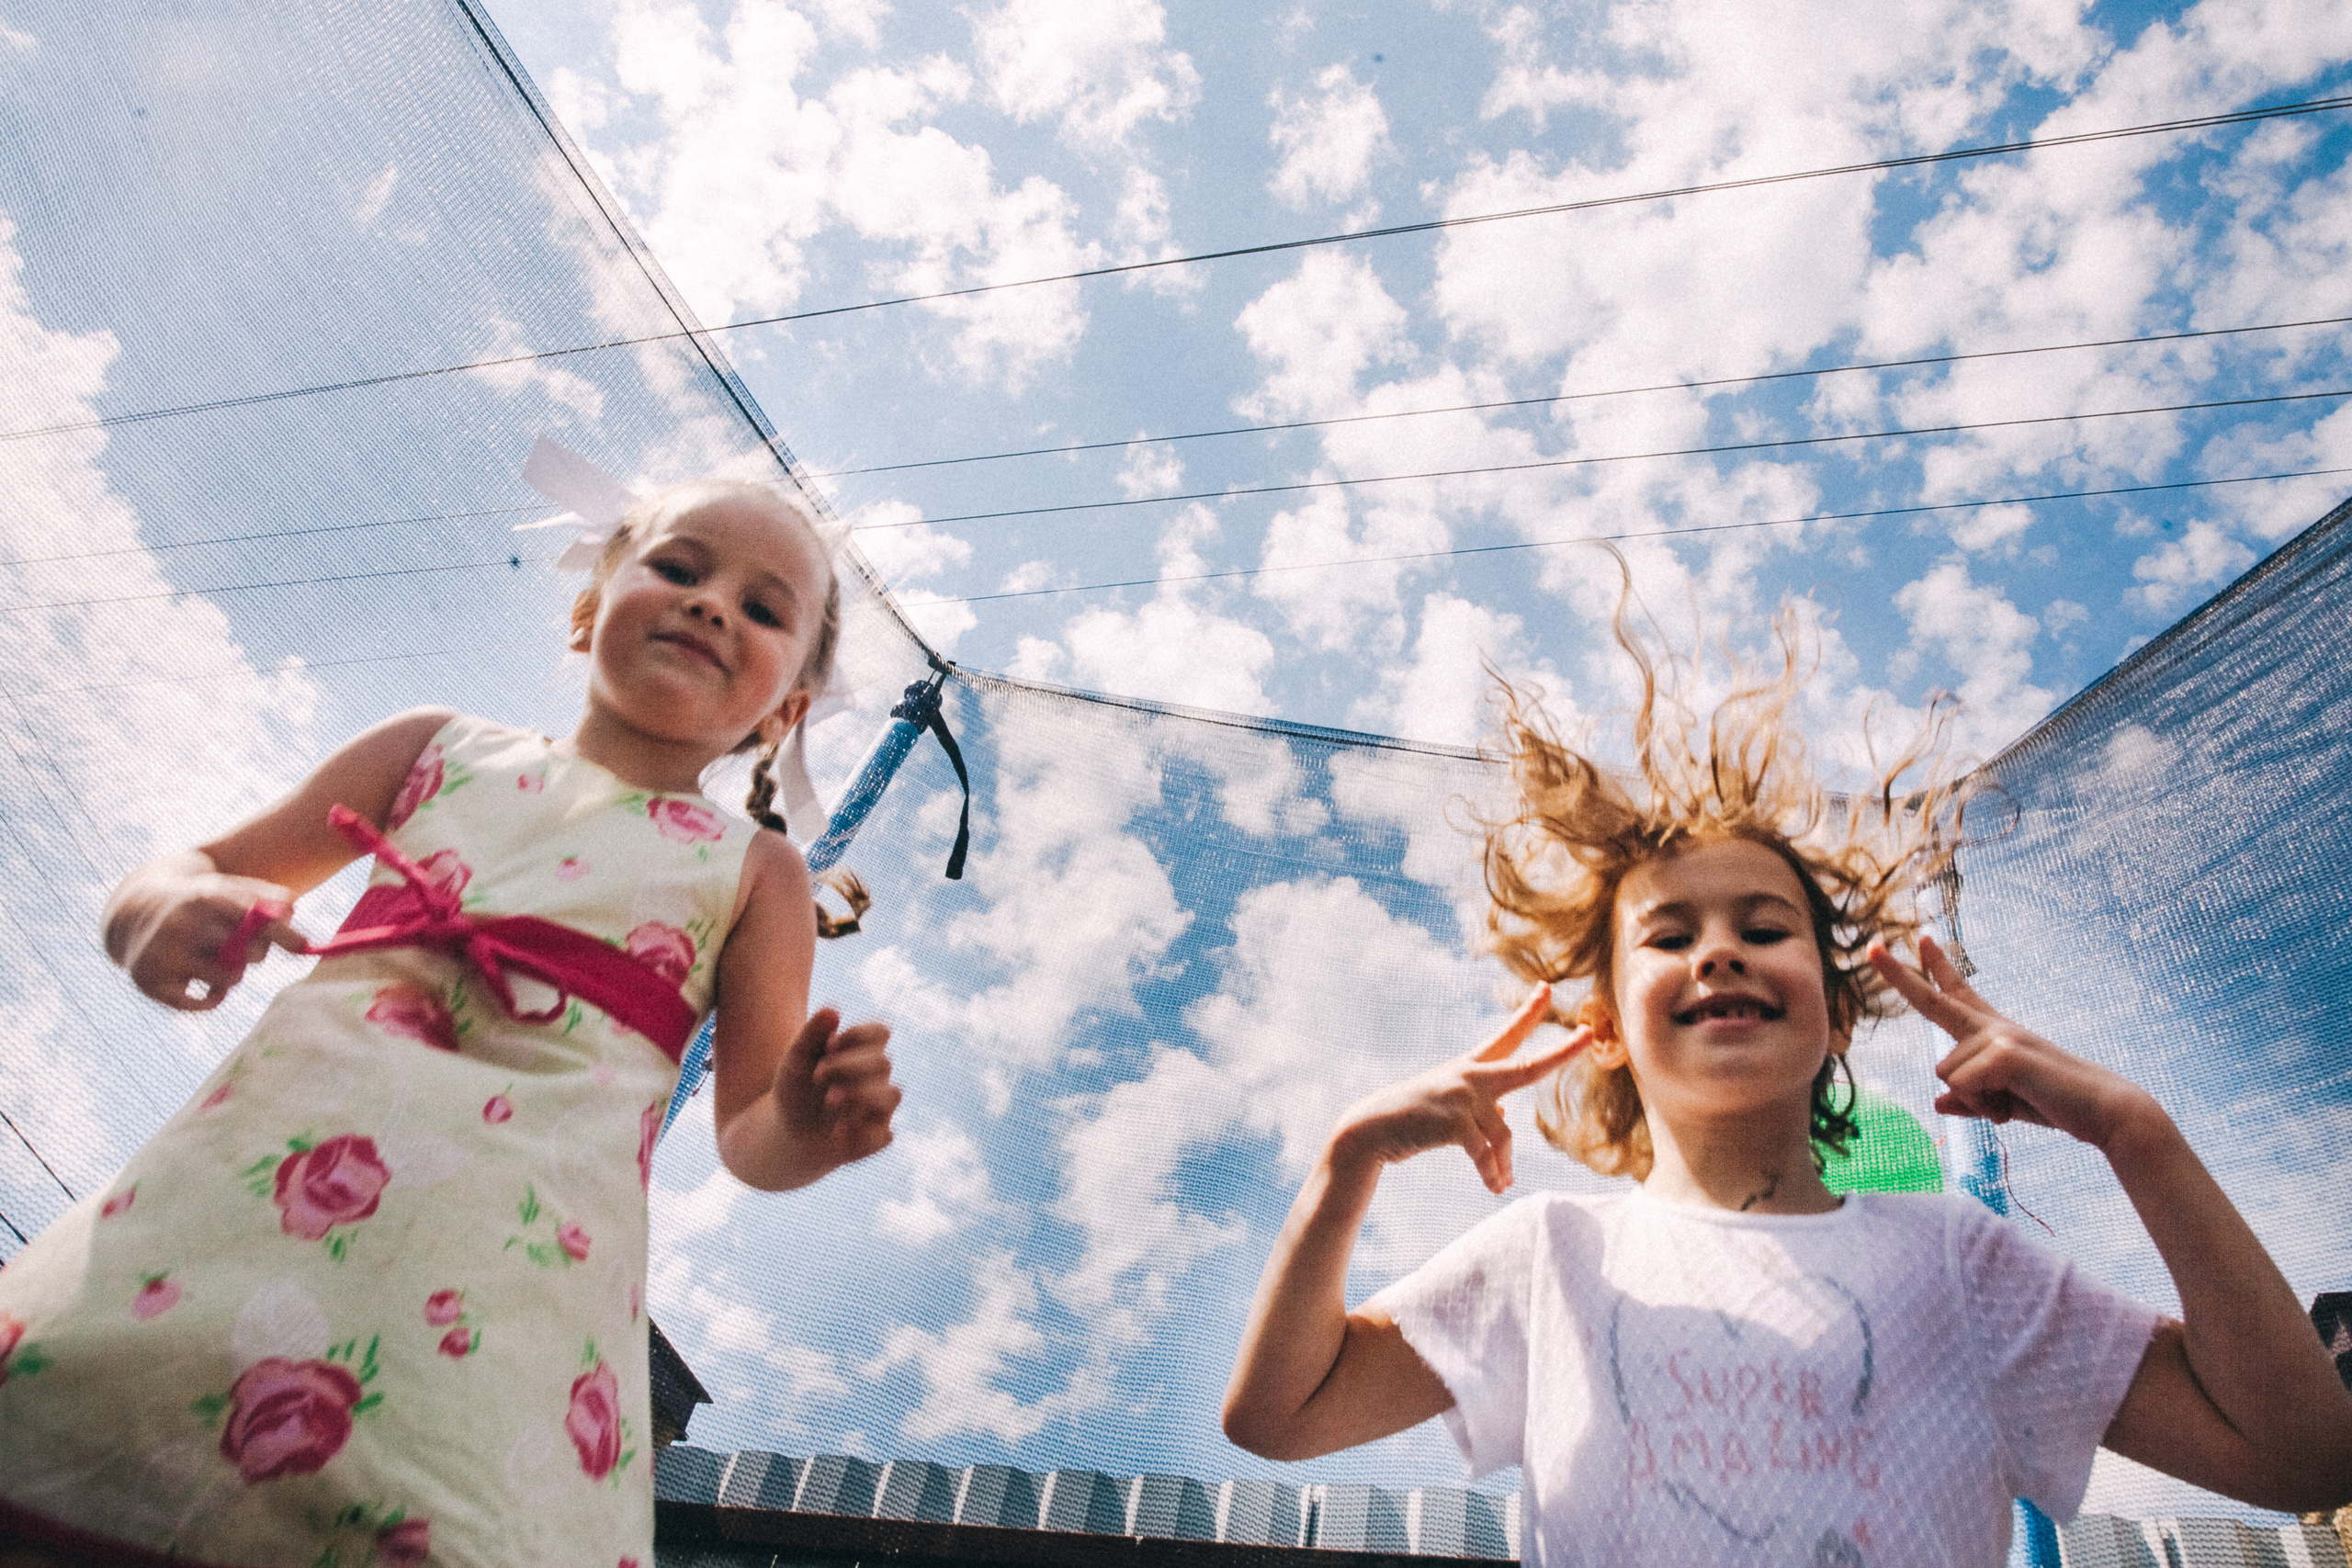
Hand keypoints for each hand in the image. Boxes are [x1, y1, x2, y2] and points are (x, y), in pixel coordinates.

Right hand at [106, 859, 310, 1011]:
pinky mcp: (150, 983)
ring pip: (230, 978)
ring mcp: (163, 955)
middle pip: (250, 952)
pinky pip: (204, 1004)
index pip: (260, 922)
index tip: (296, 941)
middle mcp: (181, 925)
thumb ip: (274, 905)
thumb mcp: (233, 891)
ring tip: (218, 960)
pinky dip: (213, 998)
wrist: (138, 907)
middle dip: (255, 952)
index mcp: (205, 898)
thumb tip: (305, 944)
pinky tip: (205, 984)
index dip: (280, 933)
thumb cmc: (200, 901)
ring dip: (234, 974)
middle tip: (239, 945)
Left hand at [771, 1008, 899, 1172]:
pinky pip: (883, 1135)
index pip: (881, 1032)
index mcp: (862, 1052)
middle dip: (850, 1068)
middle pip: (883, 1063)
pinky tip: (837, 1132)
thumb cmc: (797, 1088)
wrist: (787, 1131)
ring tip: (830, 1101)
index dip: (860, 1035)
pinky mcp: (875, 1137)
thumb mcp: (796, 1059)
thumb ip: (812, 1034)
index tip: (830, 1046)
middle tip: (818, 1076)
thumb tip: (833, 1010)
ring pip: (891, 1096)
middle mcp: (876, 1078)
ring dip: (862, 1096)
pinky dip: (862, 1133)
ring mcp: (879, 1108)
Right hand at [1330, 984, 1586, 1194]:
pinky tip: (1495, 1187)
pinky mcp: (1452, 1123)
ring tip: (1503, 1183)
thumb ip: (1482, 1108)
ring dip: (1505, 1164)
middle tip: (1590, 1036)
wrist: (1370, 1130)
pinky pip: (1485, 1154)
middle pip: (1527, 1066)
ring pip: (1505, 1135)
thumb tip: (1506, 1120)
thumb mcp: (1450, 1108)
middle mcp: (1470, 1076)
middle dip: (1561, 1052)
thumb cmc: (1411, 1120)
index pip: (1507, 1037)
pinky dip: (1492, 1173)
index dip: (1529, 1012)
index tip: (1547, 988)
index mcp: (1469, 1068)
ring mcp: (1461, 1098)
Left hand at [1869, 935, 2159, 1151]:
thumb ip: (1972, 1101)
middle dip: (1900, 977)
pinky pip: (1964, 1087)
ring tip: (2015, 1100)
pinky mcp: (2004, 1053)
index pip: (1958, 995)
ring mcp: (1998, 1036)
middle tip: (1870, 948)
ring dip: (1977, 1101)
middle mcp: (1992, 1027)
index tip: (1924, 939)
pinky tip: (2016, 1103)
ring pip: (1946, 1074)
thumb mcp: (2005, 1103)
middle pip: (1935, 1002)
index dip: (1937, 969)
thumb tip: (1939, 1102)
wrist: (2104, 1112)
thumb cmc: (2056, 1104)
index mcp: (1992, 1033)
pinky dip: (1986, 1107)